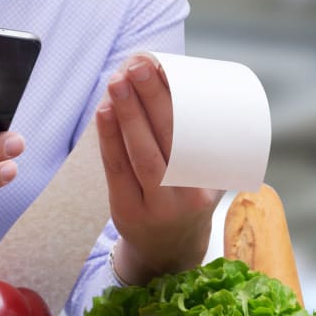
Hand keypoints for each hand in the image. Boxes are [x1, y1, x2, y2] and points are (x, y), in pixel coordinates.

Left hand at [96, 53, 222, 285]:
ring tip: (118, 81)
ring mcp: (156, 205)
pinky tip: (104, 111)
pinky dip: (109, 138)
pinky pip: (116, 169)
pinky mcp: (126, 209)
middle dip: (152, 99)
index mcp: (211, 182)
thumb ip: (196, 139)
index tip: (166, 68)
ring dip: (128, 114)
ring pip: (141, 154)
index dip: (178, 100)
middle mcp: (187, 195)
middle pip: (169, 141)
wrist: (169, 249)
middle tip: (139, 65)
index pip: (194, 136)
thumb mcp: (203, 176)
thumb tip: (173, 77)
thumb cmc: (186, 198)